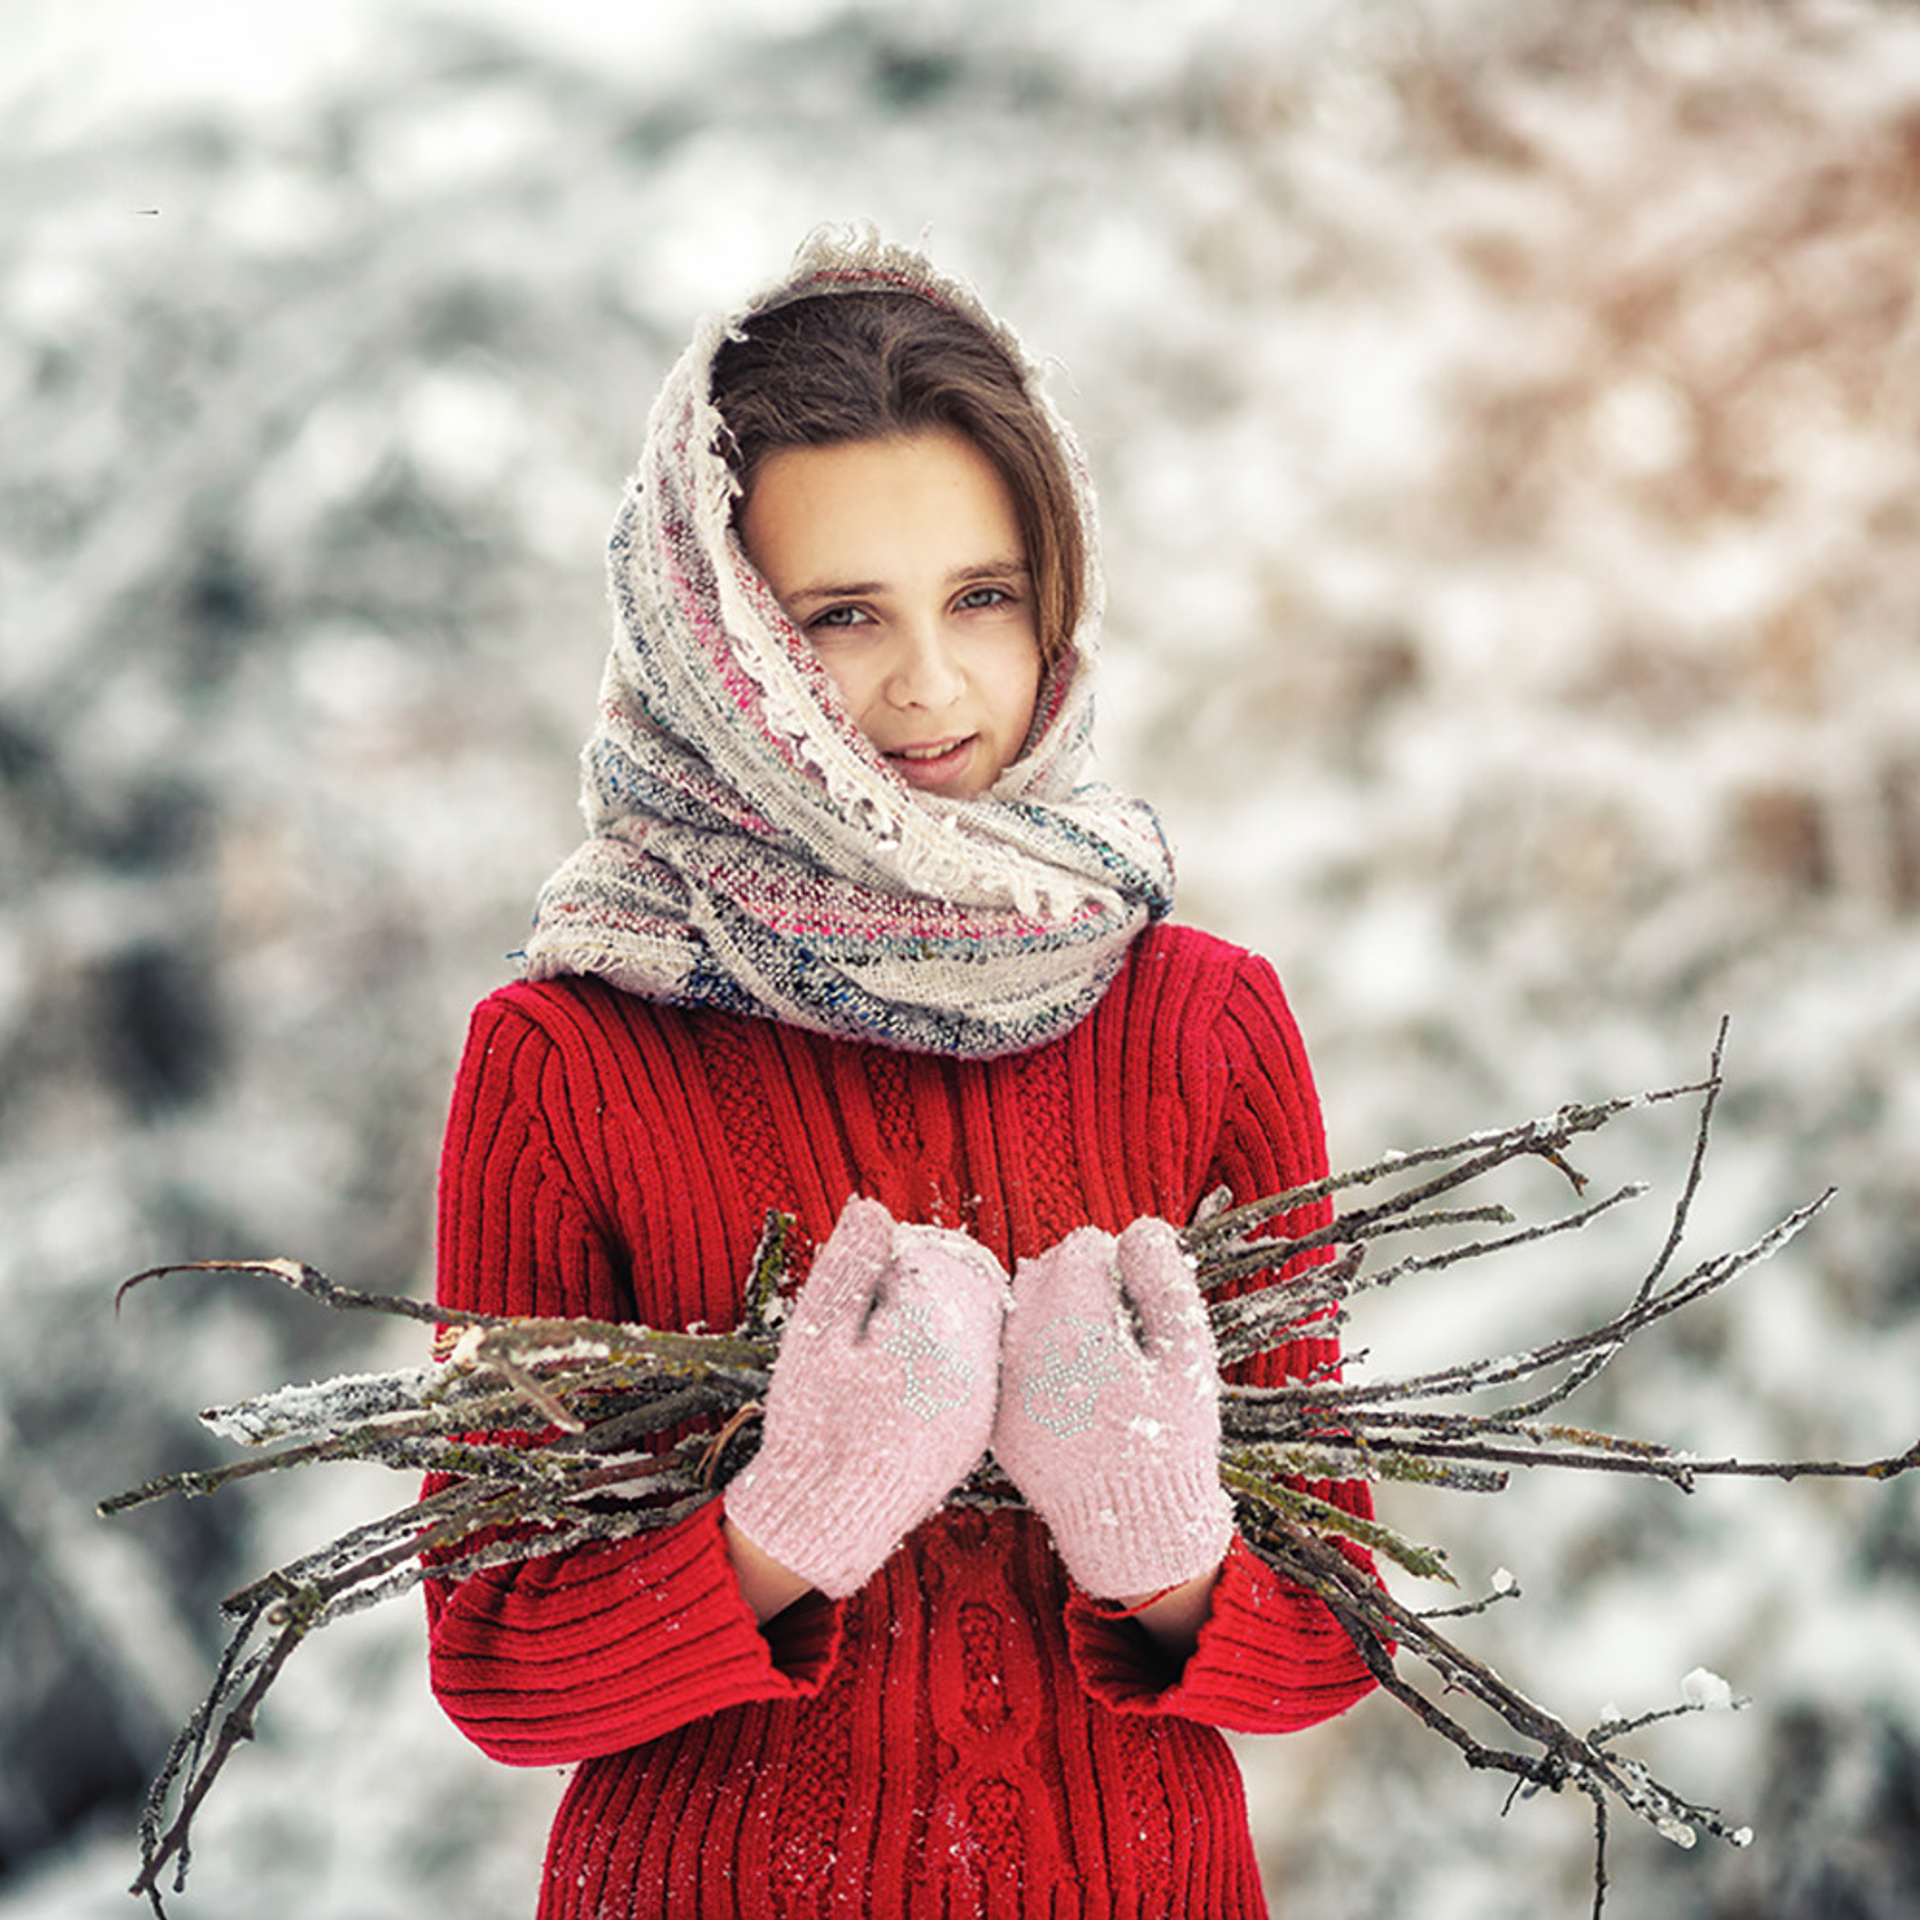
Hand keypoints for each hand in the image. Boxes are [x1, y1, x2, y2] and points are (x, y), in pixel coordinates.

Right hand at [724, 1196, 1006, 1599]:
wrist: (824, 1521)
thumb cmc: (813, 1429)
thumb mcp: (815, 1337)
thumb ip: (849, 1268)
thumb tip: (871, 1208)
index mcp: (934, 1339)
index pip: (931, 1264)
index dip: (887, 1270)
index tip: (859, 1299)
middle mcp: (974, 1373)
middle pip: (961, 1294)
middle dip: (916, 1295)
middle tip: (865, 1332)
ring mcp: (981, 1407)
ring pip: (972, 1334)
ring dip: (933, 1328)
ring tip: (878, 1360)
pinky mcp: (977, 1434)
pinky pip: (972, 1375)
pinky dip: (942, 1365)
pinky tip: (900, 1386)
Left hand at [993, 1217, 1232, 1600]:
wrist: (1133, 1531)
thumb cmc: (1171, 1443)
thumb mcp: (1188, 1357)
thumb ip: (1165, 1281)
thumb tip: (1139, 1228)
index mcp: (1077, 1331)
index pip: (1081, 1248)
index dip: (1118, 1263)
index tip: (1139, 1300)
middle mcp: (1026, 1353)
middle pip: (1043, 1271)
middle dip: (1082, 1282)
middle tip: (1121, 1327)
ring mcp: (1005, 1389)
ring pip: (1020, 1310)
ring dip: (1054, 1313)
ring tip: (1097, 1355)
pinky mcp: (996, 1419)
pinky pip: (1008, 1357)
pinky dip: (1034, 1355)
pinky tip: (1071, 1386)